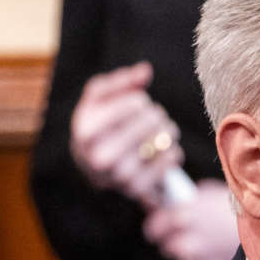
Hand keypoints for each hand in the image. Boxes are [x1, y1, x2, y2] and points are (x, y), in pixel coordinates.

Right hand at [69, 62, 183, 208]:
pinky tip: (164, 148)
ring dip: (167, 131)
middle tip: (152, 117)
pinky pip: (171, 159)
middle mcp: (102, 158)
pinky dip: (173, 150)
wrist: (92, 166)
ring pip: (163, 140)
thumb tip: (146, 70)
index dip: (140, 101)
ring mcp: (121, 176)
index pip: (136, 104)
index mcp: (87, 132)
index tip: (137, 104)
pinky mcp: (139, 189)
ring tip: (160, 130)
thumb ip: (121, 81)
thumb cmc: (97, 123)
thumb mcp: (98, 97)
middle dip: (155, 115)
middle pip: (151, 121)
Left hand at [143, 179, 240, 259]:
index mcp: (185, 214)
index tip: (157, 230)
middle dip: (173, 242)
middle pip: (168, 247)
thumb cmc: (244, 208)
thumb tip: (173, 203)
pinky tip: (215, 256)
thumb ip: (190, 201)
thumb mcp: (213, 194)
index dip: (155, 228)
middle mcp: (188, 239)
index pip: (155, 226)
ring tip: (206, 246)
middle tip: (185, 236)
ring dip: (190, 256)